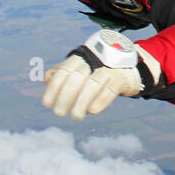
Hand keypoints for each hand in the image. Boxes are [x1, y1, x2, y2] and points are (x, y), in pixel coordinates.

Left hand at [42, 29, 162, 118]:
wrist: (128, 67)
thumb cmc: (98, 69)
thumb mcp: (80, 67)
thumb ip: (63, 71)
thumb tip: (47, 79)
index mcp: (81, 57)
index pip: (64, 71)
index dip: (53, 88)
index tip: (47, 104)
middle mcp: (94, 60)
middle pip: (77, 77)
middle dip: (65, 97)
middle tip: (59, 113)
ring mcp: (109, 68)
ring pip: (92, 83)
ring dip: (81, 101)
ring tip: (75, 116)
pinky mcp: (122, 78)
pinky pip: (110, 89)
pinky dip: (100, 100)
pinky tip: (92, 111)